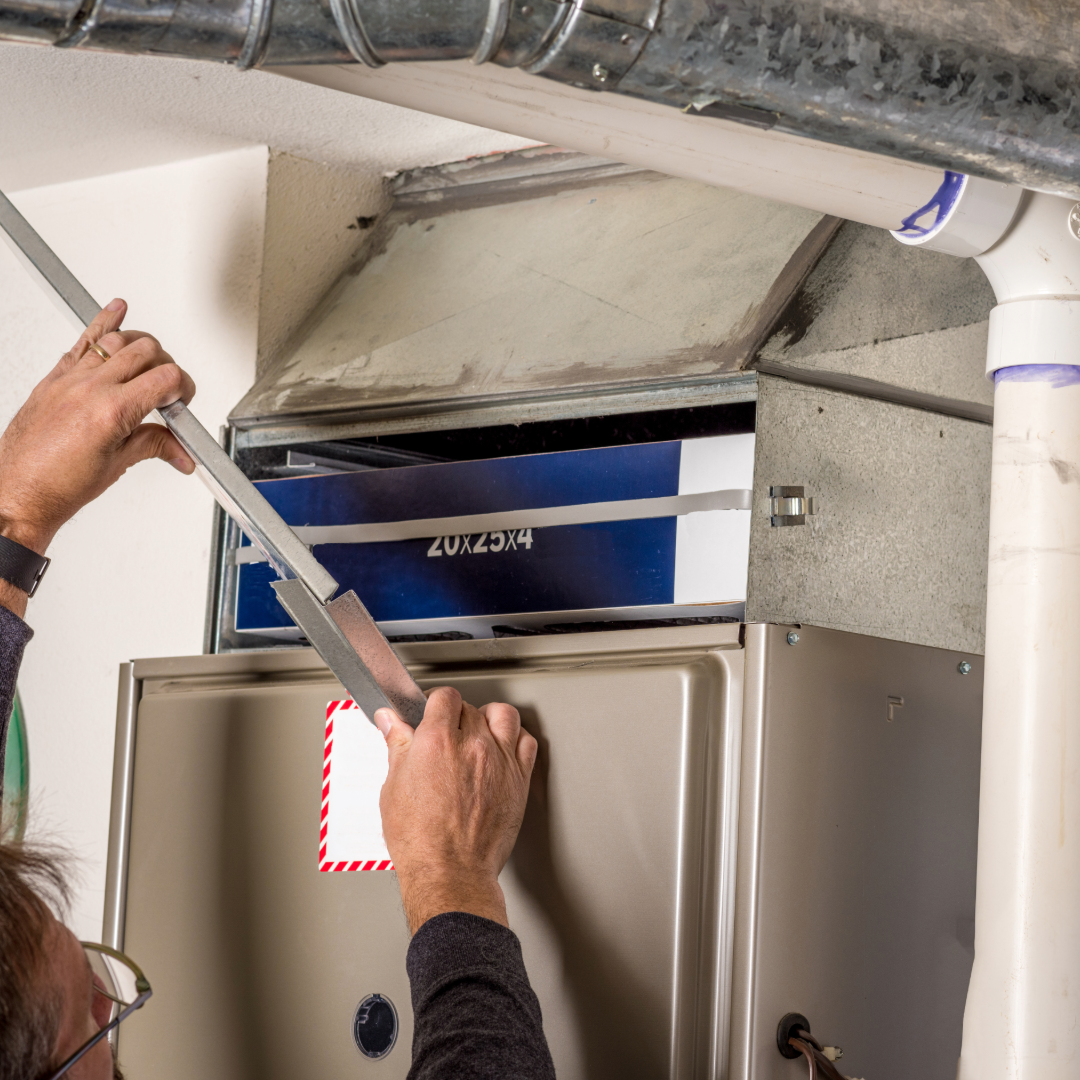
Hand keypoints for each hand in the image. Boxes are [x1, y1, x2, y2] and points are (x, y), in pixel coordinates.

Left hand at [0, 298, 195, 559]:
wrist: (17, 493)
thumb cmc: (57, 486)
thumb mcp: (117, 465)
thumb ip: (153, 445)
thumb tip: (179, 448)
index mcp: (112, 411)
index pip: (166, 379)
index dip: (184, 388)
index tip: (182, 401)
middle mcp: (90, 389)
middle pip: (145, 352)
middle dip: (166, 367)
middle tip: (168, 389)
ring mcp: (69, 380)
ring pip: (116, 340)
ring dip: (141, 345)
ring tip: (151, 359)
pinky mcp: (53, 380)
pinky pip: (82, 342)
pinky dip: (102, 322)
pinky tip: (116, 310)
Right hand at [375, 687, 537, 933]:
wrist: (450, 873)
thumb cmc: (420, 840)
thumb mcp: (393, 788)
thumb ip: (397, 746)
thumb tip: (390, 721)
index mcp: (436, 741)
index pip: (443, 696)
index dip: (435, 703)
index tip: (431, 712)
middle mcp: (471, 744)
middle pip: (470, 706)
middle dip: (456, 716)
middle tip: (448, 734)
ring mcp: (499, 760)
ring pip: (503, 714)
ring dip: (489, 719)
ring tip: (478, 732)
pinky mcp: (519, 778)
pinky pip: (526, 741)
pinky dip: (515, 739)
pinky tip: (503, 747)